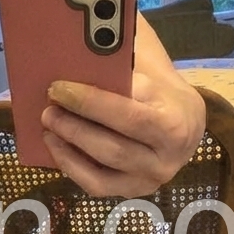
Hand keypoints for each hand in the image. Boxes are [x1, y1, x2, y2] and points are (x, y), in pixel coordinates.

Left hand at [40, 14, 205, 197]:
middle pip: (113, 146)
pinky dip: (71, 166)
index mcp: (176, 123)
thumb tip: (83, 42)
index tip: (59, 87)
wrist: (185, 120)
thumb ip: (123, 60)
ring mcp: (150, 178)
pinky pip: (96, 185)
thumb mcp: (150, 68)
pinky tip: (56, 146)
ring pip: (103, 167)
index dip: (90, 103)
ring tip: (48, 124)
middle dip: (75, 125)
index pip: (128, 115)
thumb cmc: (160, 88)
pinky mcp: (132, 191)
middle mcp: (167, 158)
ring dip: (69, 145)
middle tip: (48, 106)